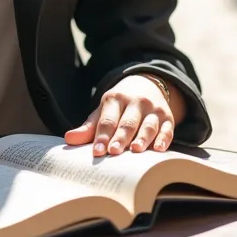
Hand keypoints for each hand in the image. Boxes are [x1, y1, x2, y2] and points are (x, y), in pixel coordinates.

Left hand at [64, 75, 184, 155]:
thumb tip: (69, 139)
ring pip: (148, 125)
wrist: (147, 85)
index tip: (97, 151)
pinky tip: (158, 149)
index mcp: (115, 99)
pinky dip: (164, 139)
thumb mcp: (104, 111)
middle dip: (120, 137)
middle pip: (127, 122)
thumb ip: (88, 127)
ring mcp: (153, 109)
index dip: (102, 135)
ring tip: (135, 150)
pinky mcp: (168, 118)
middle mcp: (135, 102)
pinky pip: (167, 129)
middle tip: (113, 152)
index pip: (108, 119)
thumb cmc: (120, 106)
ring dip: (142, 138)